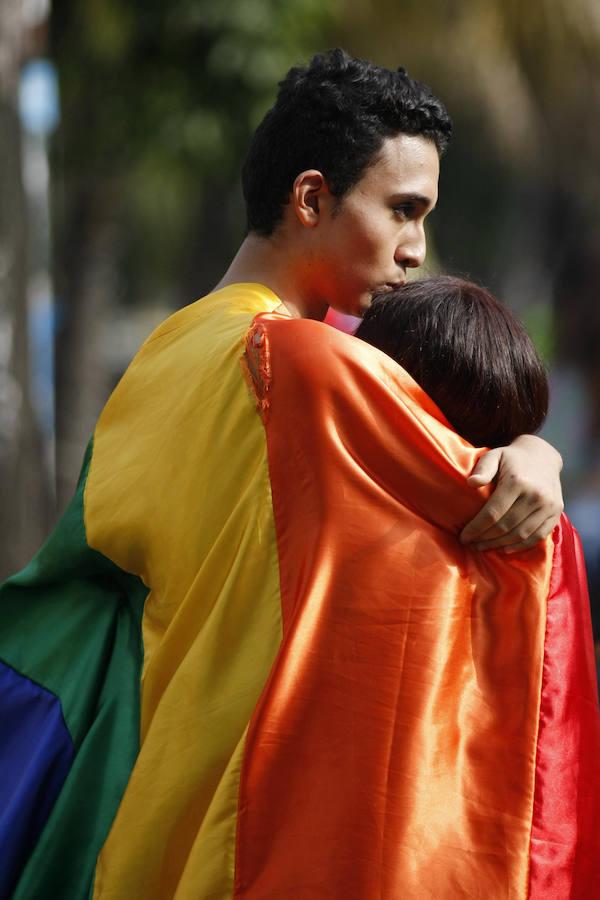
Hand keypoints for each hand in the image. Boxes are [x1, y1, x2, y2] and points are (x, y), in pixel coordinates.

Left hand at [460, 434, 563, 552]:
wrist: (542, 456)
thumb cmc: (511, 459)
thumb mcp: (494, 455)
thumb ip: (483, 468)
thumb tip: (471, 483)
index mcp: (517, 481)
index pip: (493, 513)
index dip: (476, 528)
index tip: (464, 537)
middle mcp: (536, 495)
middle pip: (506, 526)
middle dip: (485, 538)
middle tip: (471, 544)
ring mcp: (548, 505)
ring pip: (521, 534)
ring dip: (500, 545)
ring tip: (483, 547)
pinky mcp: (556, 512)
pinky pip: (538, 536)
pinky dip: (521, 546)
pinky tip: (505, 549)